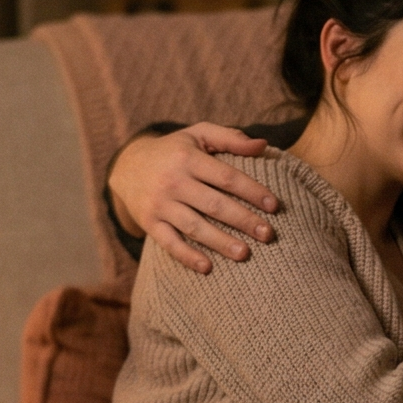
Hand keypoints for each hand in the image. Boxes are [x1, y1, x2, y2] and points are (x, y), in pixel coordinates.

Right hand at [109, 124, 277, 273]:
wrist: (128, 165)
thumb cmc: (175, 150)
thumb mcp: (198, 134)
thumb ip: (231, 139)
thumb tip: (263, 145)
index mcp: (188, 158)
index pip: (226, 177)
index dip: (252, 191)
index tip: (275, 206)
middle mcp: (173, 181)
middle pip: (214, 204)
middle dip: (243, 220)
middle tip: (268, 235)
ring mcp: (159, 204)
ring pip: (194, 226)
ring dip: (220, 242)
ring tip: (245, 254)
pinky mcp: (149, 223)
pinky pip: (169, 243)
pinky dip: (187, 256)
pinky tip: (208, 267)